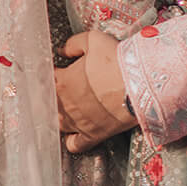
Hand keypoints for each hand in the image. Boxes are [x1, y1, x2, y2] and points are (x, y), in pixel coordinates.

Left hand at [55, 32, 137, 153]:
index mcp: (62, 81)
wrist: (140, 83)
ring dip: (60, 117)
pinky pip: (75, 145)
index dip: (51, 75)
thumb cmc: (118, 61)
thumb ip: (73, 44)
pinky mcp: (93, 135)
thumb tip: (64, 50)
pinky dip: (71, 141)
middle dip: (53, 96)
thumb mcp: (93, 40)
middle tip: (62, 91)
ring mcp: (78, 122)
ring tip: (68, 110)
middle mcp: (66, 104)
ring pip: (59, 124)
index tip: (56, 73)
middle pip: (49, 103)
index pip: (46, 80)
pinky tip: (74, 135)